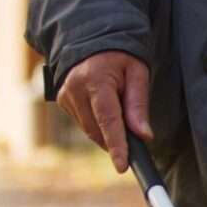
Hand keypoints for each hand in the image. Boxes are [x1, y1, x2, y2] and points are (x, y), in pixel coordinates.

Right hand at [60, 51, 153, 170]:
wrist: (90, 40)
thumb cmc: (120, 56)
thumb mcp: (137, 72)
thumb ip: (138, 104)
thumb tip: (143, 136)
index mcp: (96, 79)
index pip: (108, 120)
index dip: (117, 145)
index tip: (122, 166)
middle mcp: (75, 89)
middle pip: (98, 130)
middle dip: (117, 140)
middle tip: (134, 139)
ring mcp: (65, 96)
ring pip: (90, 130)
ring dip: (107, 132)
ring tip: (120, 112)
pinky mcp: (62, 101)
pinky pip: (84, 123)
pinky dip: (98, 125)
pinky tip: (105, 111)